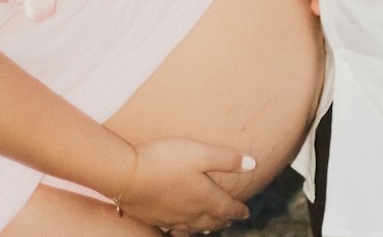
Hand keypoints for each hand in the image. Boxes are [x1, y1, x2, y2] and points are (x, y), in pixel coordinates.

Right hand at [118, 138, 254, 230]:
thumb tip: (254, 164)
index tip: (246, 212)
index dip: (238, 209)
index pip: (227, 207)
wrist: (128, 175)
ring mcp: (172, 217)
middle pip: (211, 219)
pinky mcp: (155, 217)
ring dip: (205, 226)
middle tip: (230, 219)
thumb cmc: (166, 159)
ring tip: (210, 226)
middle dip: (223, 219)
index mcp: (204, 197)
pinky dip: (183, 230)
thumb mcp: (200, 153)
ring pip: (193, 227)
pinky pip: (174, 229)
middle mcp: (190, 212)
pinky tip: (178, 228)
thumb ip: (227, 159)